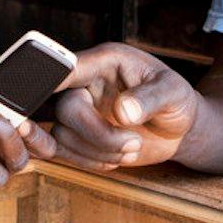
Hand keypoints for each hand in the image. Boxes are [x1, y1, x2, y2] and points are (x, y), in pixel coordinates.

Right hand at [51, 42, 198, 170]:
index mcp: (105, 61)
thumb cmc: (177, 101)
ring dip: (98, 152)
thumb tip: (123, 111)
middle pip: (65, 109)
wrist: (178, 129)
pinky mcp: (78, 135)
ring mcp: (80, 110)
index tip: (44, 93)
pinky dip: (90, 161)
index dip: (52, 79)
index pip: (68, 66)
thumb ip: (150, 98)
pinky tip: (116, 157)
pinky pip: (64, 151)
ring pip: (62, 135)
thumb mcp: (174, 93)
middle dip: (99, 135)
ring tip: (131, 148)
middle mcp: (85, 83)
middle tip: (134, 142)